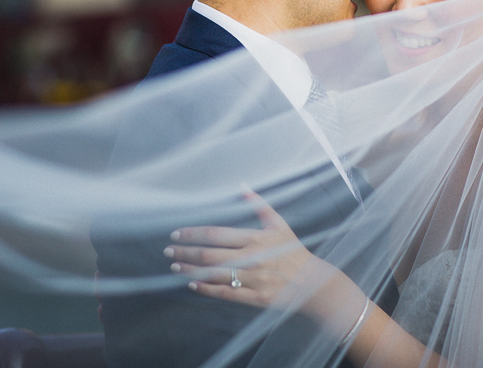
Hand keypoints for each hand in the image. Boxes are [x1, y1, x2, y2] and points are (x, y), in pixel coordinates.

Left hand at [164, 191, 336, 310]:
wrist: (314, 283)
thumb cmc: (293, 251)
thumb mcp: (279, 224)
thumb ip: (259, 205)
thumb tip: (242, 185)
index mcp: (256, 238)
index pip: (217, 234)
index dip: (193, 233)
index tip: (176, 233)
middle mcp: (253, 258)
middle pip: (210, 255)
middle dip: (185, 252)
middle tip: (168, 250)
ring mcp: (253, 279)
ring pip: (214, 274)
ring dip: (190, 270)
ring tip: (174, 266)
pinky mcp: (255, 298)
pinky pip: (225, 294)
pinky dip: (206, 289)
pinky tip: (192, 285)